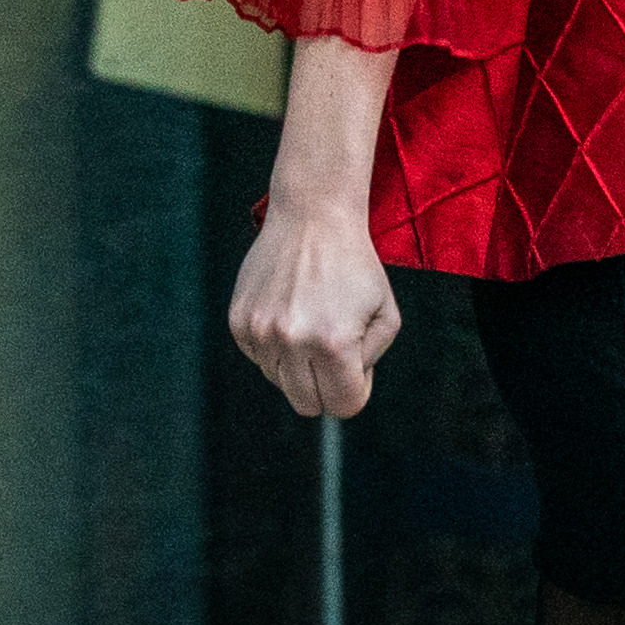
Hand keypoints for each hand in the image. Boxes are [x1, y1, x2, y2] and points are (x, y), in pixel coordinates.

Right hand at [231, 32, 402, 418]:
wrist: (312, 218)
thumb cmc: (356, 267)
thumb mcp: (385, 315)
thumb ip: (369, 362)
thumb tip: (340, 392)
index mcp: (333, 344)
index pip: (342, 406)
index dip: (354, 390)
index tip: (356, 366)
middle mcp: (291, 341)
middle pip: (308, 404)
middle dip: (325, 387)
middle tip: (334, 352)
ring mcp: (260, 333)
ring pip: (281, 382)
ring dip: (299, 364)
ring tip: (311, 321)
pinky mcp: (239, 323)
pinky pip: (260, 359)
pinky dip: (276, 346)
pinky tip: (290, 311)